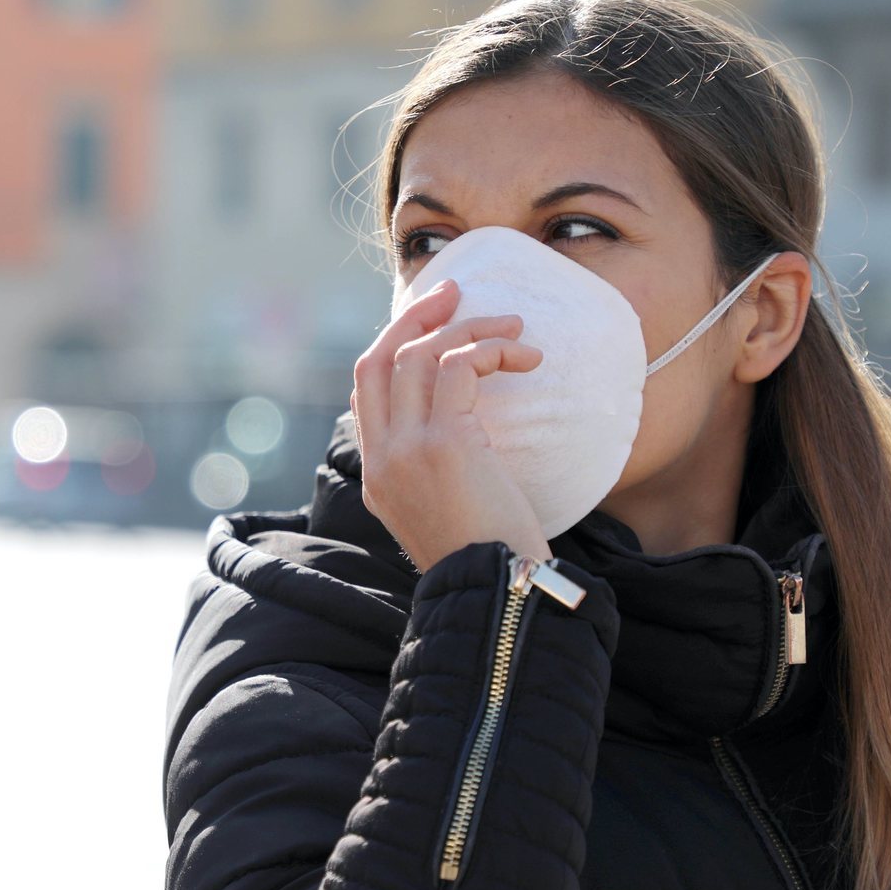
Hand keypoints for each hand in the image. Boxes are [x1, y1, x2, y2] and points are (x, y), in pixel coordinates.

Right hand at [351, 279, 554, 571]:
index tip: (434, 328)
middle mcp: (381, 459)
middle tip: (455, 294)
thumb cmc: (493, 561)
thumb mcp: (451, 514)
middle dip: (414, 317)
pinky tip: (525, 358)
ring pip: (417, 354)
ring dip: (468, 327)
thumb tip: (470, 433)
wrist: (499, 595)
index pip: (365, 392)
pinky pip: (459, 364)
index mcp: (377, 477)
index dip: (395, 348)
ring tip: (513, 326)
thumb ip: (442, 473)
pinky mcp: (443, 441)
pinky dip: (491, 348)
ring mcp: (406, 449)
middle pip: (376, 359)